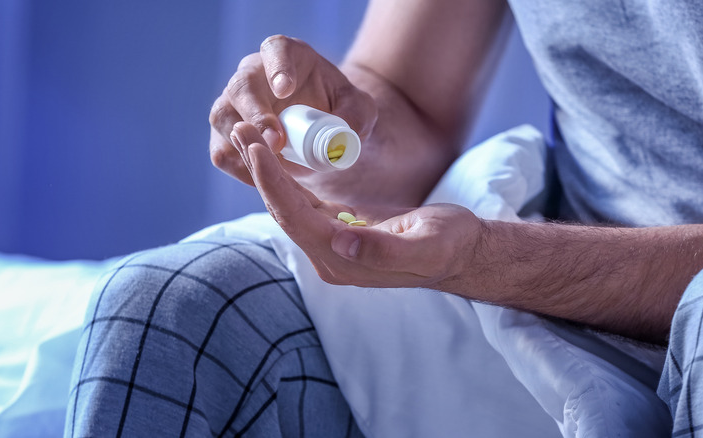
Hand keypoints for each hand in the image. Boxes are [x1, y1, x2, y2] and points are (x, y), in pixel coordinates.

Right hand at [209, 35, 376, 185]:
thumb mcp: (360, 110)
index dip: (277, 67)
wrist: (324, 132)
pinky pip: (221, 150)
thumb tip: (341, 135)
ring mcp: (234, 103)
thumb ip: (357, 116)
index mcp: (286, 55)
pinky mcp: (227, 134)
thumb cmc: (341, 111)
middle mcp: (253, 74)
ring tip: (269, 162)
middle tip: (276, 141)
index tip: (285, 88)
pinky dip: (238, 165)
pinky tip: (259, 177)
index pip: (276, 51)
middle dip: (256, 114)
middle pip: (241, 86)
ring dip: (242, 142)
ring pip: (223, 117)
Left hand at [230, 122, 483, 288]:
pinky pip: (303, 205)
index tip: (256, 147)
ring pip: (290, 206)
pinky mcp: (338, 232)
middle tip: (240, 130)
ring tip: (247, 136)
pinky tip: (273, 156)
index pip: (295, 218)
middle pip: (284, 211)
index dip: (273, 182)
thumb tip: (343, 241)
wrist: (462, 253)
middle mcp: (330, 257)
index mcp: (344, 261)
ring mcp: (332, 246)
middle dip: (261, 171)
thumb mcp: (427, 246)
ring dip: (268, 172)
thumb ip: (386, 250)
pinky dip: (286, 179)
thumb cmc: (449, 245)